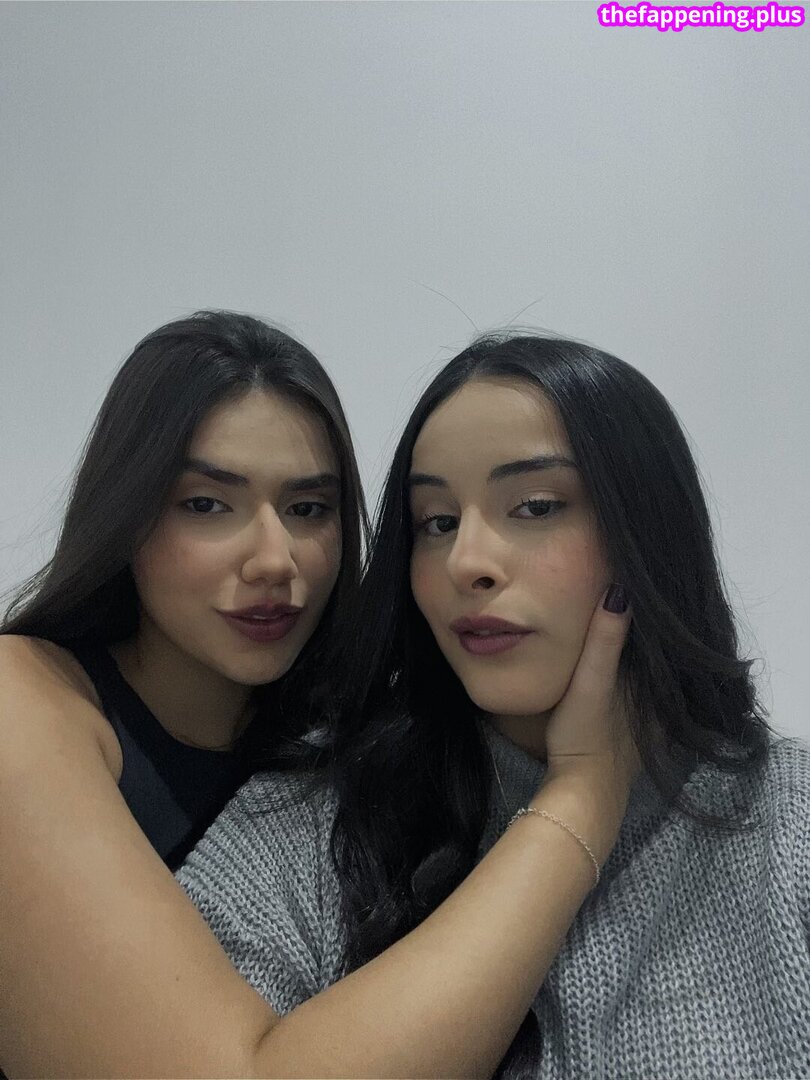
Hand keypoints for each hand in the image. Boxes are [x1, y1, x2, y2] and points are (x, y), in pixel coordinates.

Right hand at [543, 585, 640, 792]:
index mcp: (654, 685)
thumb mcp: (592, 681)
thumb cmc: (586, 736)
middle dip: (647, 636)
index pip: (658, 642)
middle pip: (656, 661)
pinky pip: (640, 700)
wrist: (581, 793)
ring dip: (639, 660)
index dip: (650, 616)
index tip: (640, 587)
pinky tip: (621, 676)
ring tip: (624, 628)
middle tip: (631, 601)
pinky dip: (634, 684)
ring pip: (649, 682)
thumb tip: (620, 589)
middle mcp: (659, 703)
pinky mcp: (634, 738)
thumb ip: (605, 640)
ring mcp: (648, 724)